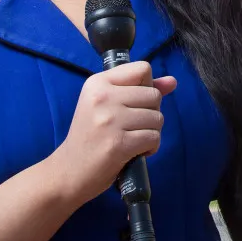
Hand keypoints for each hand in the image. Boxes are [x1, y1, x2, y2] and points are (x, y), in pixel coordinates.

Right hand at [48, 62, 176, 210]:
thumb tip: (173, 81)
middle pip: (154, 95)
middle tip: (131, 127)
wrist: (69, 171)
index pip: (143, 69)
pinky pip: (154, 138)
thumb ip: (140, 90)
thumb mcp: (107, 105)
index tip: (133, 103)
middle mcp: (102, 97)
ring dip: (151, 132)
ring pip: (157, 118)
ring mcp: (110, 120)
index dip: (147, 87)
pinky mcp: (118, 143)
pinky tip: (134, 152)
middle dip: (151, 113)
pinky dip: (150, 147)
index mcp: (98, 83)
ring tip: (131, 139)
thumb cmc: (91, 136)